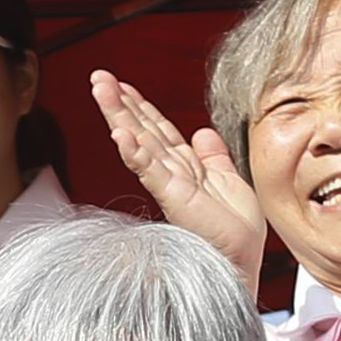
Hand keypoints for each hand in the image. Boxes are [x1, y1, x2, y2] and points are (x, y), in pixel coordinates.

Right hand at [90, 71, 265, 294]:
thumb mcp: (231, 182)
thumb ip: (214, 157)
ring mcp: (171, 186)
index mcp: (186, 168)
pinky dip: (135, 152)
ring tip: (100, 90)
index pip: (158, 130)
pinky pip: (151, 171)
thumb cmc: (236, 235)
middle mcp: (174, 174)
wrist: (242, 264)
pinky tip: (120, 135)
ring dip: (119, 115)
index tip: (123, 85)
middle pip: (142, 130)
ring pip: (141, 143)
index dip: (141, 106)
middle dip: (120, 102)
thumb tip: (202, 132)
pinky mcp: (174, 199)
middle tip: (98, 77)